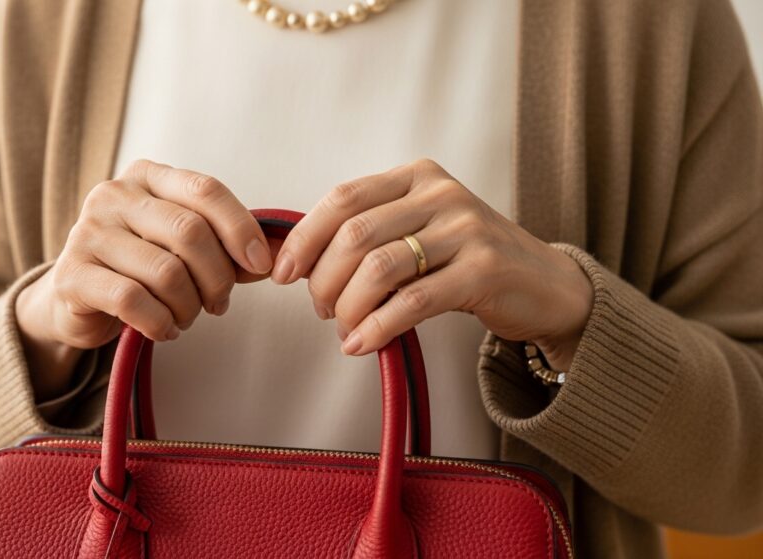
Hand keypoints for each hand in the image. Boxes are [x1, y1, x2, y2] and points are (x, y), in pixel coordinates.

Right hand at [16, 159, 272, 399]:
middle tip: (218, 303)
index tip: (261, 264)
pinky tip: (163, 329)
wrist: (78, 299)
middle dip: (217, 277)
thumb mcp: (186, 248)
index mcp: (148, 177)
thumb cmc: (141, 268)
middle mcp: (114, 195)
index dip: (241, 228)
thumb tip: (278, 256)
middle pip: (189, 232)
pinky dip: (160, 322)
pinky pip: (133, 300)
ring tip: (186, 317)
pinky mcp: (72, 275)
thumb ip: (229, 247)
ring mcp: (88, 232)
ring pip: (165, 272)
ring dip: (188, 306)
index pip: (206, 190)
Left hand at [271, 159, 592, 370]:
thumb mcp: (420, 230)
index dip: (304, 238)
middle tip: (321, 310)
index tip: (282, 274)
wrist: (546, 285)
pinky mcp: (485, 270)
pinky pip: (413, 302)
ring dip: (348, 307)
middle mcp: (441, 193)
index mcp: (417, 176)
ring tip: (344, 329)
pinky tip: (361, 345)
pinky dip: (378, 327)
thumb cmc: (467, 261)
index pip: (343, 199)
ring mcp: (466, 229)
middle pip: (355, 235)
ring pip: (379, 268)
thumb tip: (295, 261)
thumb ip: (370, 234)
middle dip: (323, 279)